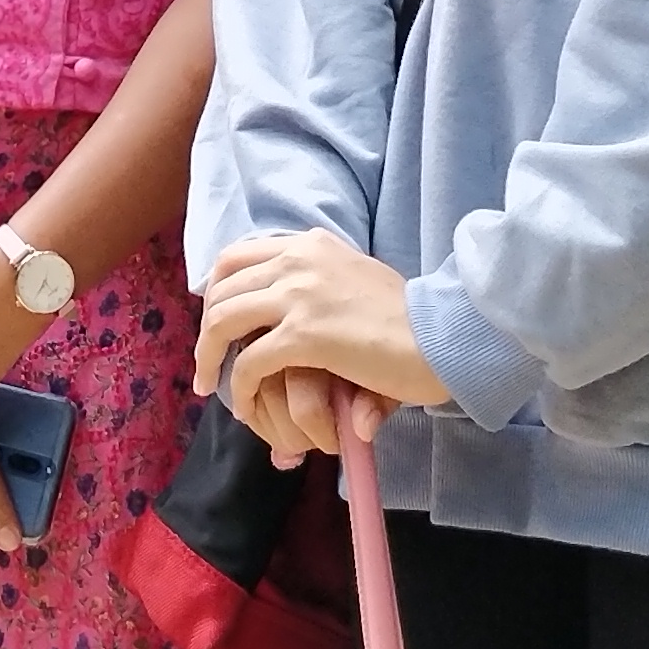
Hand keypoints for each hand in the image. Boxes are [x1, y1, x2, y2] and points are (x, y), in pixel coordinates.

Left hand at [194, 232, 450, 468]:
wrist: (442, 336)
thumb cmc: (407, 318)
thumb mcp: (355, 279)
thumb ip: (317, 285)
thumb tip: (287, 308)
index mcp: (309, 243)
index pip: (237, 256)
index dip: (217, 290)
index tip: (216, 323)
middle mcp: (298, 259)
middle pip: (222, 287)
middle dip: (206, 327)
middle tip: (207, 360)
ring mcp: (299, 295)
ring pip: (224, 321)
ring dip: (208, 356)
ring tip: (210, 385)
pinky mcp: (304, 335)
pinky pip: (249, 363)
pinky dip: (239, 387)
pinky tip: (244, 405)